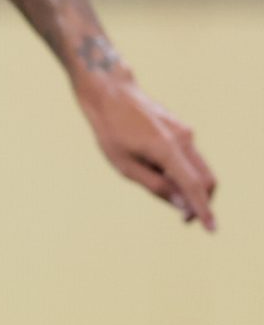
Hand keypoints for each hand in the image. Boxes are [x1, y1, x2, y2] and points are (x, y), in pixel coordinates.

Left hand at [76, 70, 216, 229]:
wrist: (112, 94)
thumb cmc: (111, 132)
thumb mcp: (125, 166)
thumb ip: (155, 186)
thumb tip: (182, 205)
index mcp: (167, 149)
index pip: (193, 186)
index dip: (203, 210)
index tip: (212, 229)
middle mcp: (184, 140)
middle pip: (206, 179)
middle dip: (200, 202)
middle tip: (183, 219)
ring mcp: (186, 133)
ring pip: (200, 169)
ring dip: (191, 188)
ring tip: (164, 192)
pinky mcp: (183, 131)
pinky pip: (190, 159)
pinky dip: (183, 173)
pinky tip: (159, 171)